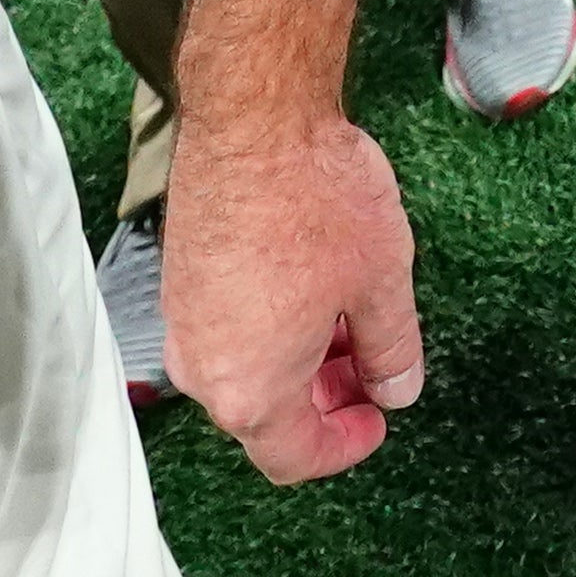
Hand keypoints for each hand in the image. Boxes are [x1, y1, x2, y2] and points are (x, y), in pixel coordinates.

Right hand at [164, 114, 423, 484]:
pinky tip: (311, 284)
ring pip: (245, 369)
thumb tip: (397, 388)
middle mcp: (201, 365)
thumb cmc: (317, 201)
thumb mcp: (381, 285)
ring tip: (350, 314)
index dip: (344, 446)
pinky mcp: (178, 278)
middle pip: (265, 416)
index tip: (377, 415)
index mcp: (249, 390)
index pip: (293, 458)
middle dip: (325, 399)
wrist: (255, 119)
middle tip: (374, 363)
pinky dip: (269, 327)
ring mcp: (181, 319)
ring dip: (299, 360)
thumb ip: (393, 352)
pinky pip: (224, 329)